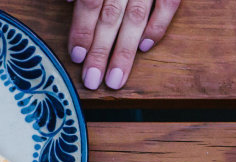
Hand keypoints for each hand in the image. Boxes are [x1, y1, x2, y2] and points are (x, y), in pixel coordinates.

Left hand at [67, 0, 182, 90]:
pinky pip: (168, 5)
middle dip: (100, 51)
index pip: (90, 2)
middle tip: (92, 80)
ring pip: (136, 18)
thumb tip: (67, 3)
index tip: (76, 56)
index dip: (82, 29)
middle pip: (110, 17)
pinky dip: (157, 27)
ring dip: (124, 51)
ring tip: (115, 79)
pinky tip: (145, 47)